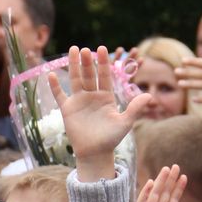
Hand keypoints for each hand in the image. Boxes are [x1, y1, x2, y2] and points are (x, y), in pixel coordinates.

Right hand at [49, 46, 150, 181]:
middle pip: (89, 74)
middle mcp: (92, 96)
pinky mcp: (67, 109)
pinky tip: (51, 74)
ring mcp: (79, 101)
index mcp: (106, 96)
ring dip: (74, 66)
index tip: (102, 49)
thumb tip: (150, 95)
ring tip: (73, 50)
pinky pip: (60, 95)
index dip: (103, 63)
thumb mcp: (125, 122)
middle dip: (88, 62)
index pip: (105, 76)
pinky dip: (55, 86)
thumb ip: (135, 108)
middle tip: (86, 49)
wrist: (95, 153)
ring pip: (75, 79)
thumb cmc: (111, 139)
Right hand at [132, 165, 198, 201]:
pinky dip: (146, 192)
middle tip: (176, 166)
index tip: (185, 177)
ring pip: (155, 194)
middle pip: (165, 193)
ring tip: (167, 169)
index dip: (179, 188)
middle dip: (170, 180)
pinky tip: (152, 182)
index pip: (173, 199)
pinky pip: (143, 201)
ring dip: (161, 181)